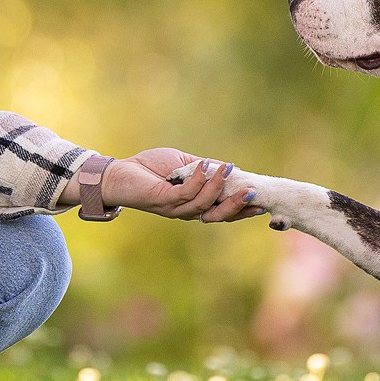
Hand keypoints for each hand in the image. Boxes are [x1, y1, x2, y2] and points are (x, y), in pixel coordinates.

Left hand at [85, 148, 261, 221]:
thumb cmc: (150, 168)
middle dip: (237, 205)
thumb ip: (205, 169)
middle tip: (253, 192)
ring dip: (219, 186)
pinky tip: (204, 165)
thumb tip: (230, 168)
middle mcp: (185, 212)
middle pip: (217, 215)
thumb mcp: (184, 166)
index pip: (222, 212)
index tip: (260, 198)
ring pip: (204, 204)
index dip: (241, 208)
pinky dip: (198, 178)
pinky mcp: (162, 201)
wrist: (119, 172)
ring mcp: (174, 209)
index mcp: (193, 206)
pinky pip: (186, 193)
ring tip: (229, 169)